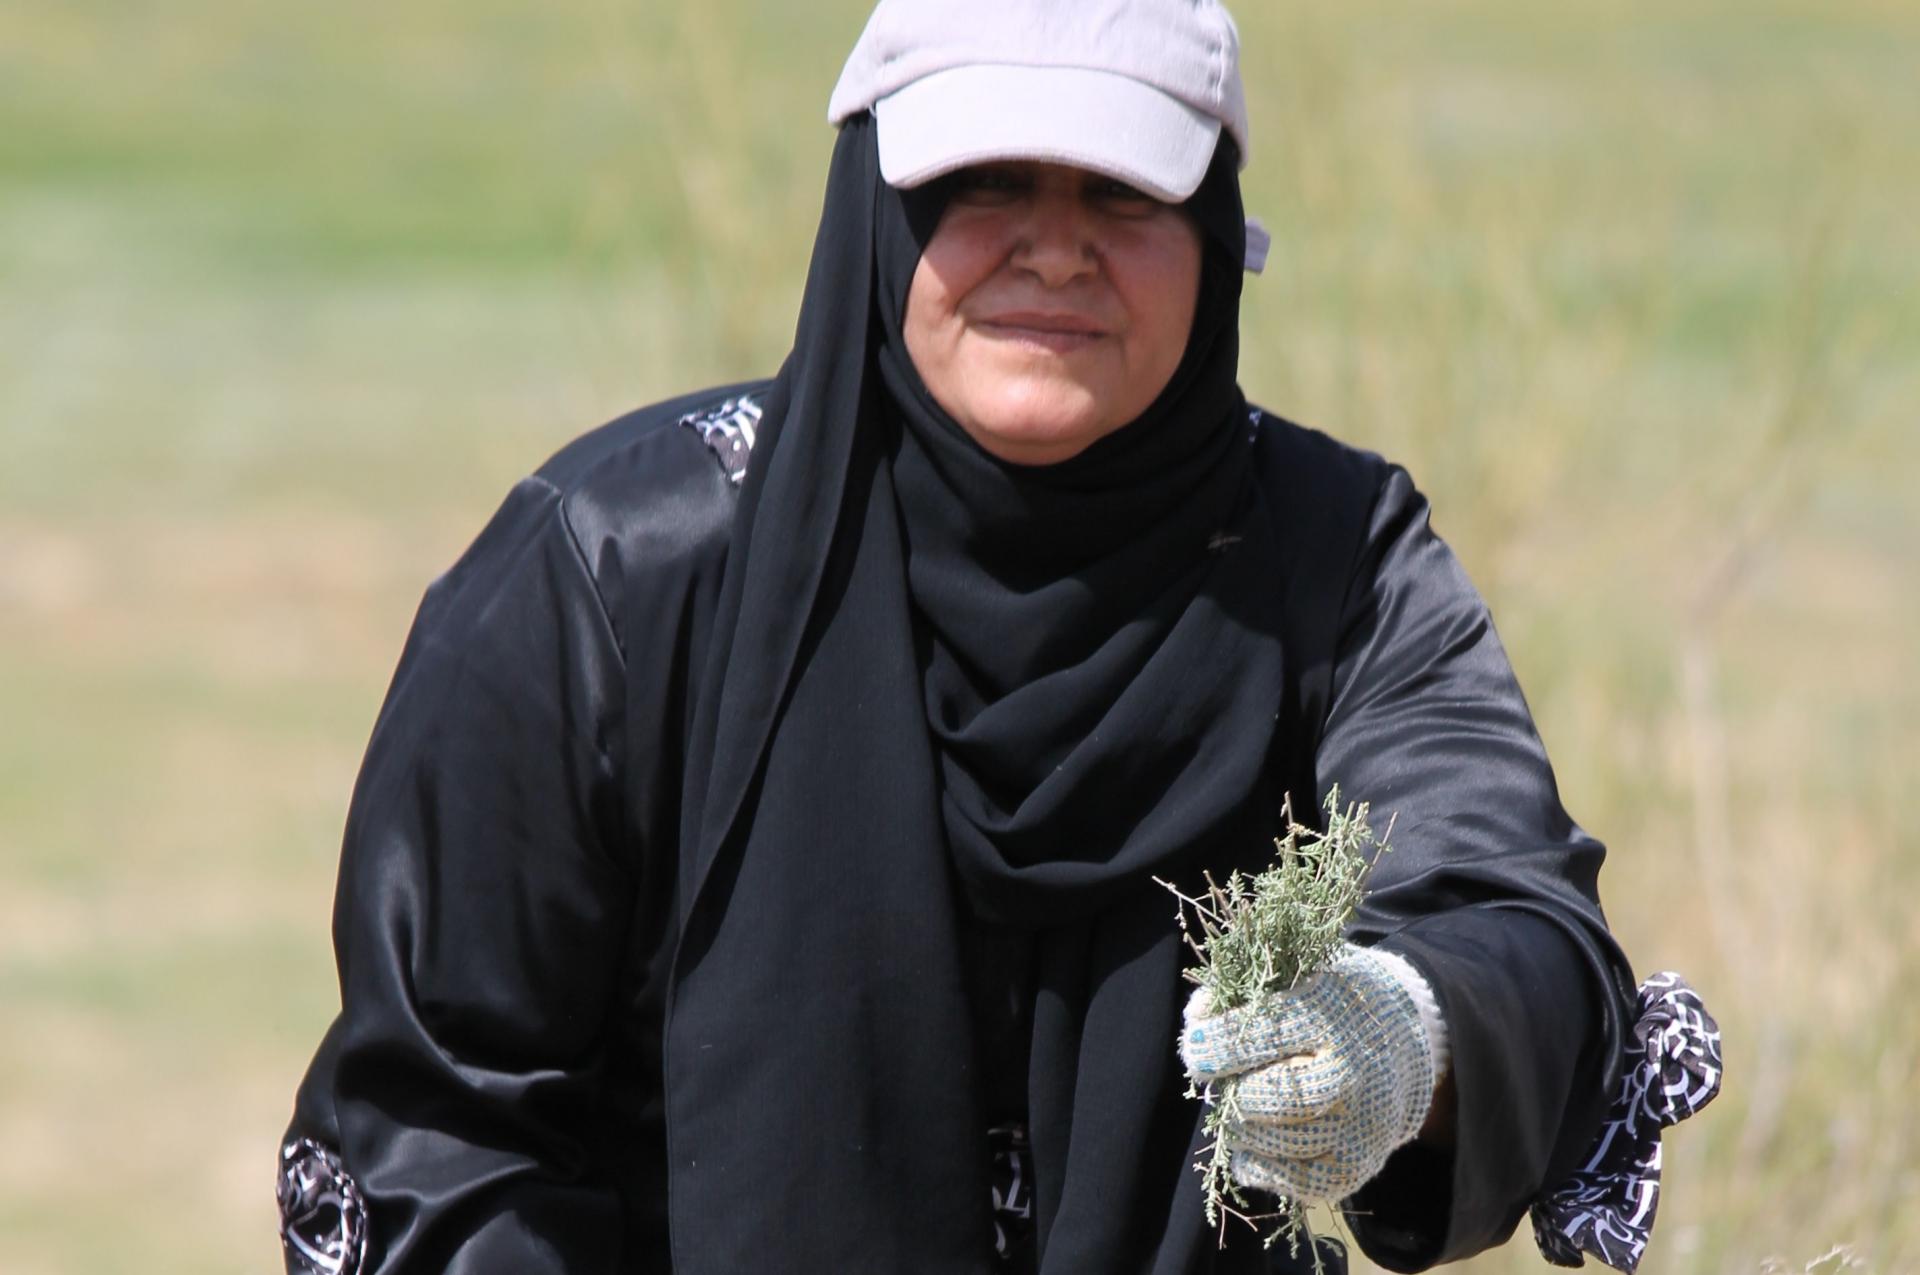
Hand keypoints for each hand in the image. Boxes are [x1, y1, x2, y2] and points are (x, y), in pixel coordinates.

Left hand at [1178, 943, 1441, 1203]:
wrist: (1406, 1035)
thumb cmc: (1332, 1000)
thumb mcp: (1295, 973)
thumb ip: (1242, 989)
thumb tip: (1197, 1017)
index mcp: (1330, 1013)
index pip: (1262, 1035)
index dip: (1216, 1045)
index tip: (1194, 1045)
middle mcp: (1350, 1072)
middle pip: (1269, 1098)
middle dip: (1231, 1091)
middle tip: (1219, 1081)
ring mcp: (1359, 1123)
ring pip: (1279, 1142)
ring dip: (1241, 1128)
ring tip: (1237, 1107)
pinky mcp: (1361, 1163)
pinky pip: (1302, 1183)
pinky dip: (1263, 1169)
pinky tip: (1248, 1148)